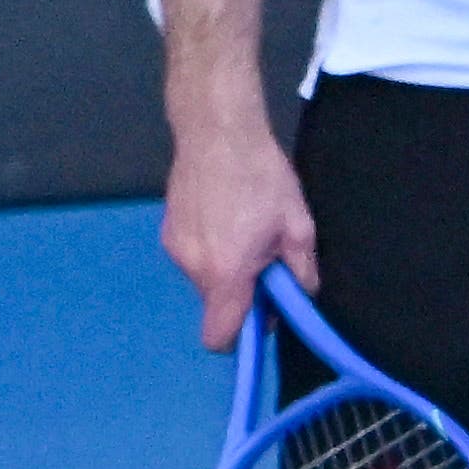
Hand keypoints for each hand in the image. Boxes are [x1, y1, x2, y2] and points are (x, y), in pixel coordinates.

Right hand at [166, 119, 315, 349]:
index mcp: (225, 274)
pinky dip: (211, 250)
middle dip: (242, 293)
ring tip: (246, 230)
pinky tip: (226, 217)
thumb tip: (301, 297)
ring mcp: (174, 248)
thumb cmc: (262, 178)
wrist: (216, 131)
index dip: (240, 337)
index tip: (263, 314)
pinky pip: (193, 256)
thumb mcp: (298, 226)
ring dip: (227, 269)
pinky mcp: (167, 230)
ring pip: (205, 279)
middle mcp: (191, 268)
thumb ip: (302, 272)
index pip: (219, 337)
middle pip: (216, 305)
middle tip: (266, 259)